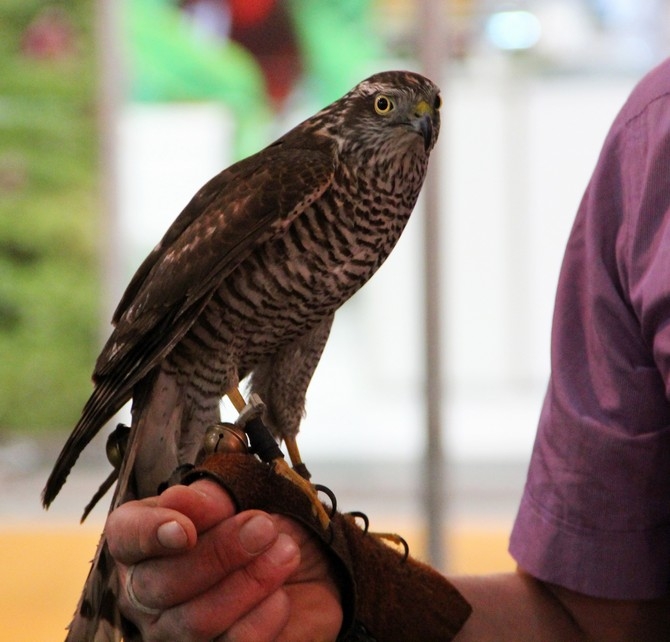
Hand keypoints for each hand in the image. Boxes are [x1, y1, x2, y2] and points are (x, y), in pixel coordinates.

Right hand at [106, 480, 342, 640]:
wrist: (304, 562)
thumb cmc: (261, 522)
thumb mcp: (242, 494)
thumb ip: (209, 496)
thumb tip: (177, 500)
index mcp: (146, 538)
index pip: (126, 535)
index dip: (149, 533)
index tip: (185, 530)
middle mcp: (147, 592)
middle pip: (160, 584)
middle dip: (220, 553)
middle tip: (264, 526)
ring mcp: (175, 633)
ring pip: (196, 622)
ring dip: (249, 582)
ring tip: (286, 552)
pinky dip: (263, 617)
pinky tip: (282, 595)